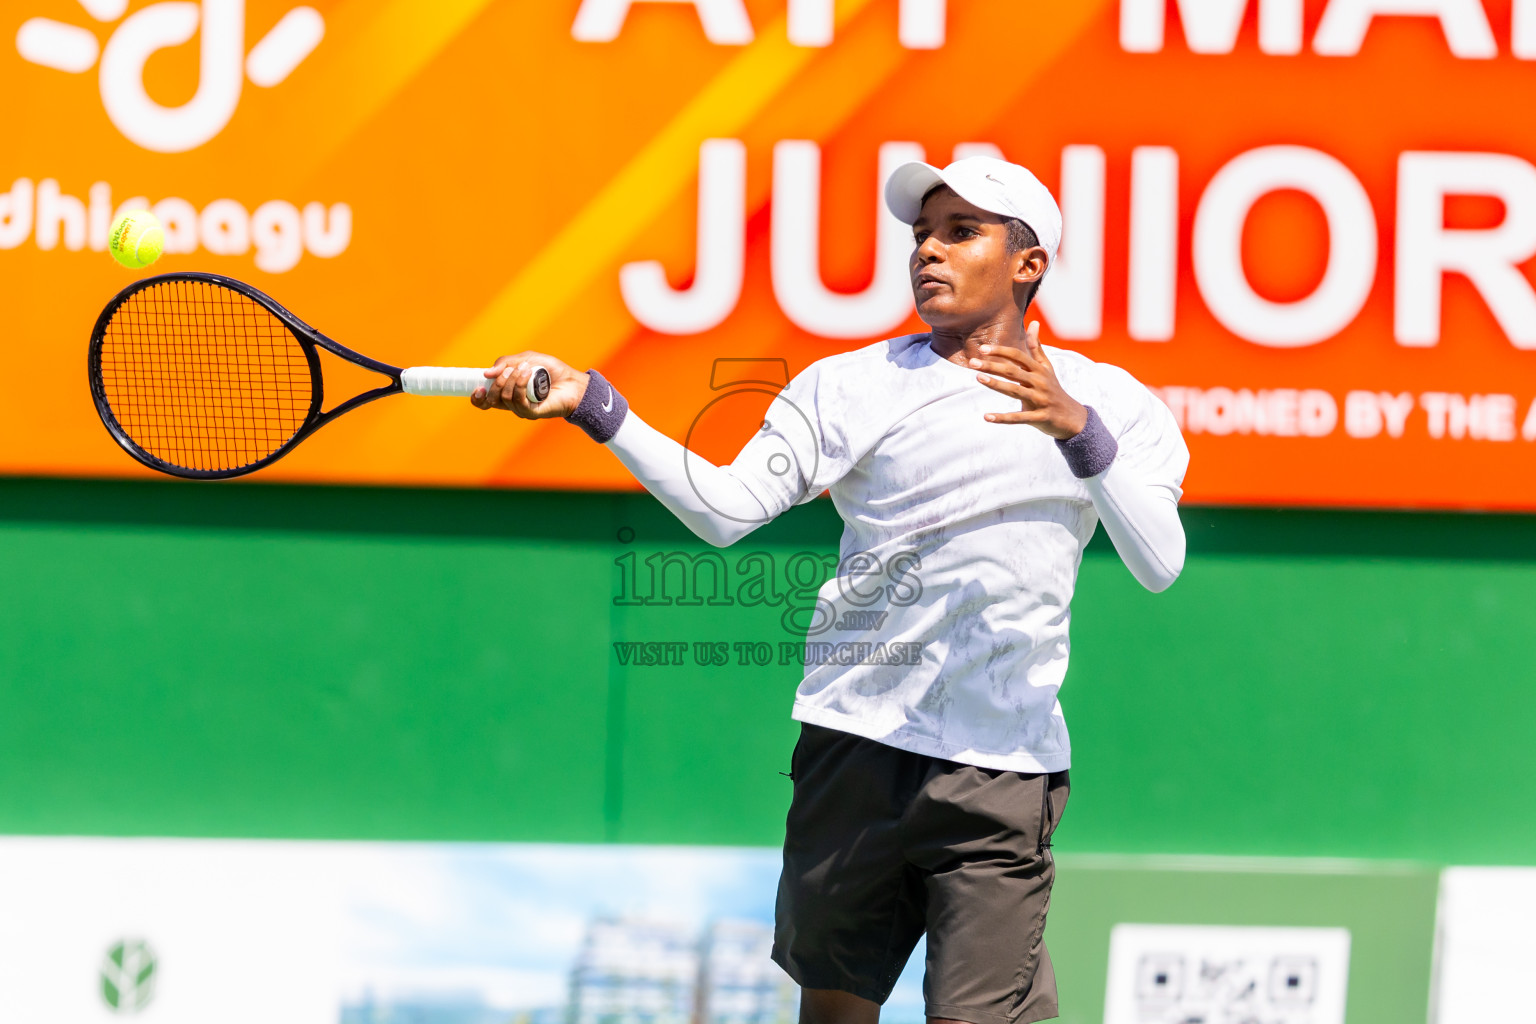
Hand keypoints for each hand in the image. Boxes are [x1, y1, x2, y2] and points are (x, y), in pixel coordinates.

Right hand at [471, 352, 588, 419]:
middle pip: (491, 399)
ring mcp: (521, 409)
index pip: (484, 401)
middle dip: (497, 381)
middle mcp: (511, 403)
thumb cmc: (551, 371)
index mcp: (506, 392)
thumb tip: (486, 373)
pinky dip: (519, 384)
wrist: (573, 381)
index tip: (478, 386)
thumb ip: (505, 363)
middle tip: (510, 369)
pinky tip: (527, 373)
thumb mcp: (526, 359)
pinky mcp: (532, 412)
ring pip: (504, 397)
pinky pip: (518, 400)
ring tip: (525, 368)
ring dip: (511, 379)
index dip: (477, 397)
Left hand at [969, 321, 1088, 439]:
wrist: (1072, 417)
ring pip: (1015, 391)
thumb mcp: (1046, 367)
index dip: (1001, 351)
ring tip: (979, 378)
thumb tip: (1033, 322)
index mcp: (1039, 370)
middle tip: (972, 362)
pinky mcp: (1039, 417)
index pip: (1018, 356)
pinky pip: (1018, 417)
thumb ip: (1036, 347)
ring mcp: (1040, 400)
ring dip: (996, 384)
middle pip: (1013, 371)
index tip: (982, 349)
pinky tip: (986, 417)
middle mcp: (1040, 382)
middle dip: (993, 366)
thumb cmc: (1053, 389)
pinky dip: (1002, 418)